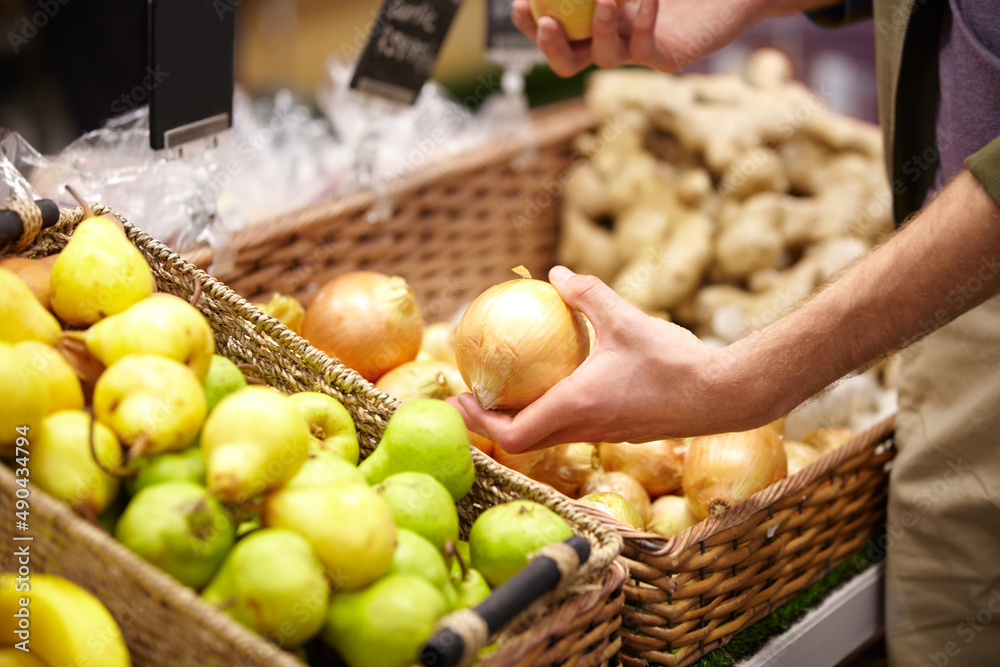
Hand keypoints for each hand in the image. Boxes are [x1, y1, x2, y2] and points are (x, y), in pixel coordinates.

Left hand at [448, 266, 764, 452]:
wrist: (722, 396)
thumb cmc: (674, 361)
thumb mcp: (626, 319)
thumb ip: (588, 294)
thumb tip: (557, 273)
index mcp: (575, 407)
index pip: (512, 434)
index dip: (481, 424)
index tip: (462, 402)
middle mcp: (583, 428)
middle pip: (522, 443)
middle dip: (490, 427)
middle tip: (470, 400)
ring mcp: (602, 433)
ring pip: (546, 438)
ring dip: (518, 422)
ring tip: (503, 393)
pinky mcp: (619, 430)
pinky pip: (569, 429)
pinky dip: (547, 415)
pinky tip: (554, 385)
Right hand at [511, 0, 769, 76]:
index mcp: (592, 26)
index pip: (552, 34)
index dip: (529, 25)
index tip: (519, 3)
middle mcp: (609, 45)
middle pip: (568, 60)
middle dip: (551, 46)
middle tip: (548, 22)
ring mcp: (636, 56)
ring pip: (605, 56)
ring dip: (601, 28)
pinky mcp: (665, 60)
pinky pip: (645, 45)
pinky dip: (643, 21)